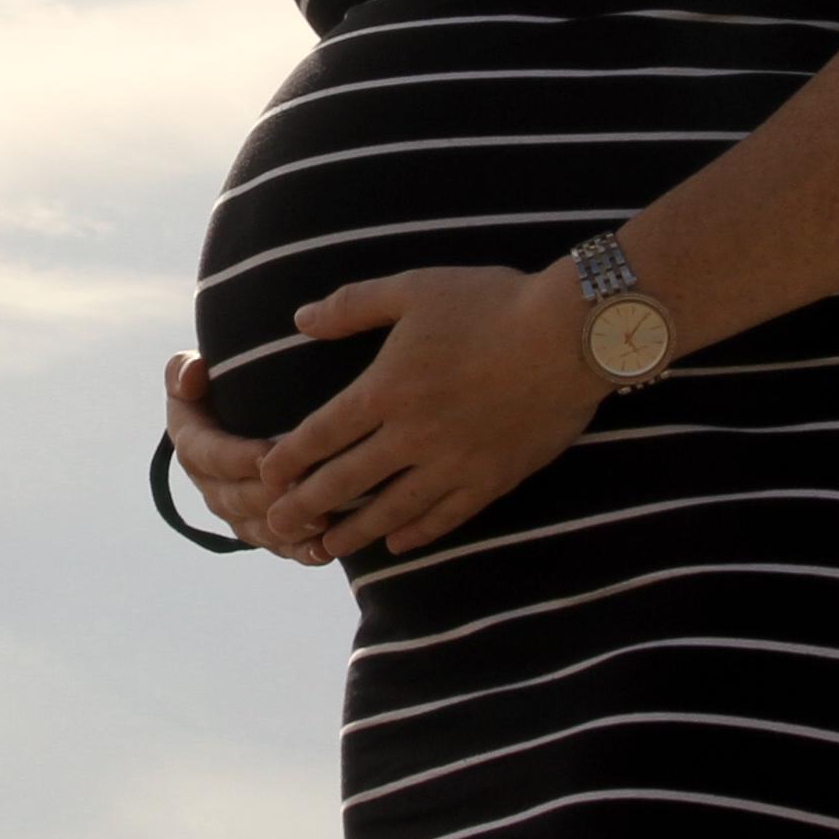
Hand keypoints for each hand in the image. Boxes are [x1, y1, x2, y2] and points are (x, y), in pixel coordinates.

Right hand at [160, 352, 307, 559]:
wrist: (243, 411)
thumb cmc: (222, 384)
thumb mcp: (193, 370)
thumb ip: (184, 370)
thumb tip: (193, 374)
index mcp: (192, 445)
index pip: (210, 455)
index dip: (238, 458)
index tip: (270, 455)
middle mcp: (210, 485)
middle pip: (236, 498)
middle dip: (269, 499)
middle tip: (304, 491)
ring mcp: (236, 512)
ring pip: (258, 529)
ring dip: (287, 530)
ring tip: (321, 523)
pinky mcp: (262, 529)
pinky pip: (278, 547)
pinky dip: (300, 552)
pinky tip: (325, 551)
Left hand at [250, 263, 605, 561]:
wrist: (572, 334)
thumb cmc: (493, 302)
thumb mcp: (414, 289)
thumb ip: (353, 305)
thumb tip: (301, 319)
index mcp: (386, 389)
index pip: (321, 434)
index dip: (288, 458)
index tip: (265, 475)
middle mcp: (413, 434)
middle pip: (346, 481)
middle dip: (306, 507)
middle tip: (277, 528)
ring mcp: (454, 462)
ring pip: (392, 509)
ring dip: (355, 532)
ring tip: (328, 550)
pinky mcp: (493, 478)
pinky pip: (446, 516)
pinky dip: (417, 534)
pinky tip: (398, 544)